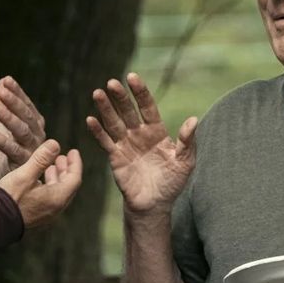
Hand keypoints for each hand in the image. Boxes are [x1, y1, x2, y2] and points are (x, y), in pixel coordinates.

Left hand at [0, 76, 46, 181]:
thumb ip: (2, 102)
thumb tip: (3, 80)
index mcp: (33, 122)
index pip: (26, 104)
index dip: (17, 92)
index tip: (7, 81)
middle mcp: (36, 134)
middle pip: (26, 117)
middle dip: (14, 103)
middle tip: (2, 93)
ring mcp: (32, 149)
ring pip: (22, 132)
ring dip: (9, 119)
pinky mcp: (23, 164)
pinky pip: (14, 151)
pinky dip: (3, 142)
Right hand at [0, 139, 82, 228]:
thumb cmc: (10, 198)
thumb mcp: (25, 175)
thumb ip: (41, 159)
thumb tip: (55, 144)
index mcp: (57, 198)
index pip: (74, 178)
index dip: (75, 163)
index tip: (73, 151)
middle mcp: (56, 208)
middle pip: (68, 186)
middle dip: (67, 169)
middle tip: (62, 156)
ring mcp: (47, 214)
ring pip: (59, 192)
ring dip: (57, 177)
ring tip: (51, 165)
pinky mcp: (38, 215)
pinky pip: (50, 198)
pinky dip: (49, 186)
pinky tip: (39, 179)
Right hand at [86, 72, 196, 215]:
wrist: (155, 205)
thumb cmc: (172, 183)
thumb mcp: (185, 162)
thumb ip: (187, 141)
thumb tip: (193, 120)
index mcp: (157, 131)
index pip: (147, 107)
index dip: (140, 92)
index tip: (132, 77)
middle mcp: (139, 134)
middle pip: (128, 111)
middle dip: (120, 97)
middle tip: (112, 82)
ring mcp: (126, 145)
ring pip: (114, 123)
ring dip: (105, 108)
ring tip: (97, 93)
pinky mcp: (115, 157)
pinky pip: (105, 142)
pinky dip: (98, 131)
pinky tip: (90, 119)